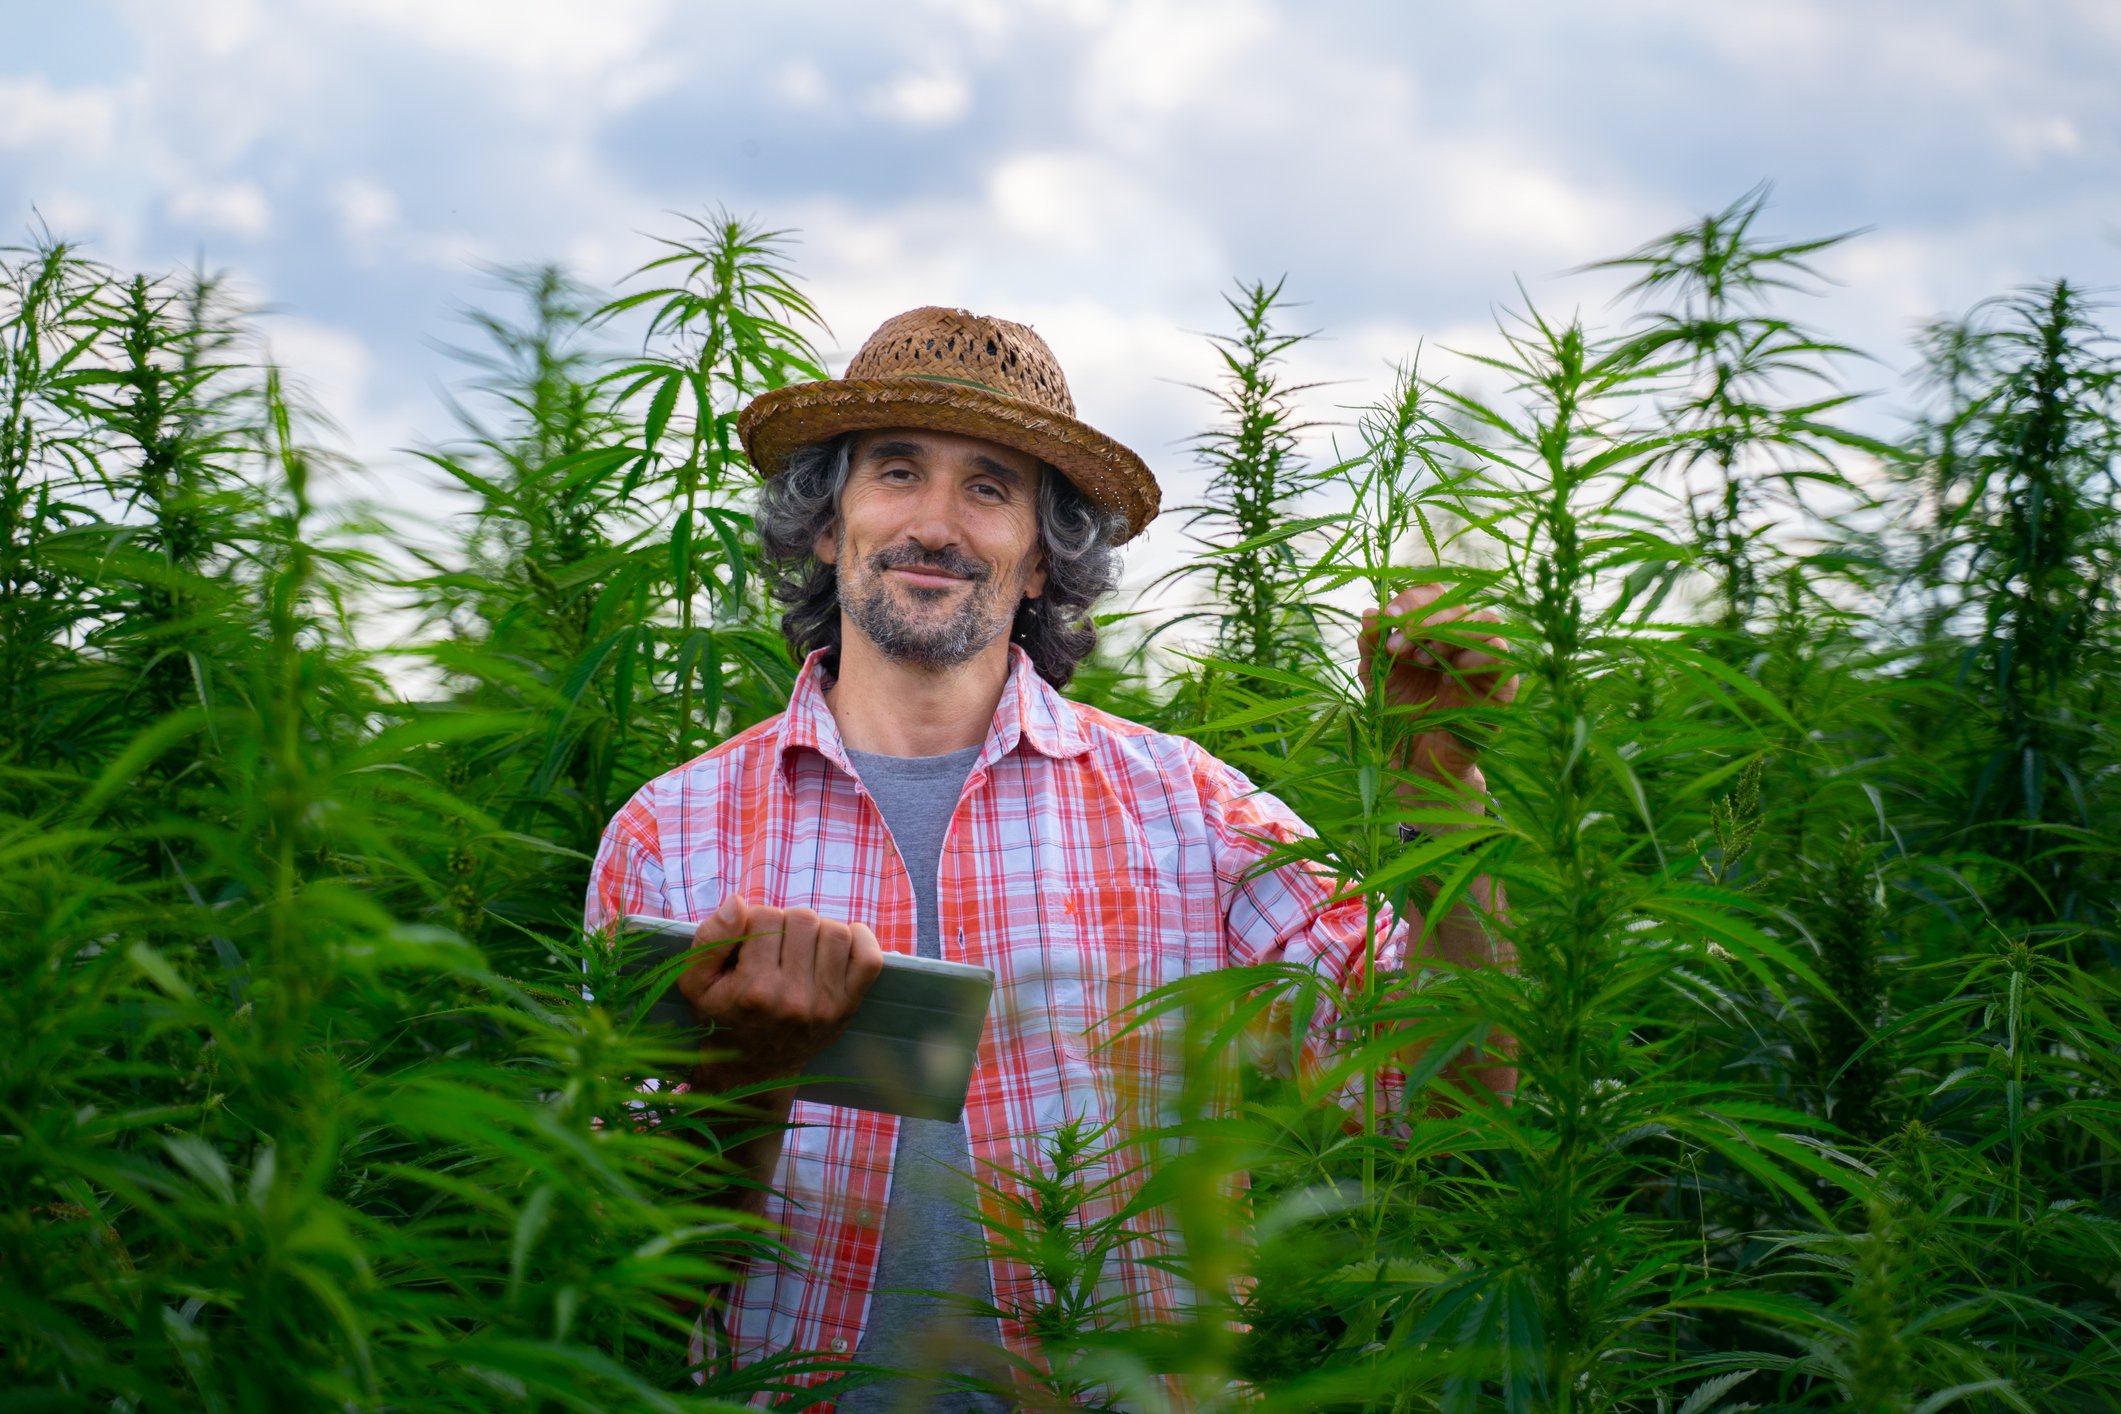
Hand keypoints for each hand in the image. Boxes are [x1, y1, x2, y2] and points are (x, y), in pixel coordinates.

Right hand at [675, 894, 883, 1089]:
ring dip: (817, 931)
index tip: (750, 941)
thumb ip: (710, 938)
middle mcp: (793, 997)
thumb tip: (738, 902)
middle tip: (775, 945)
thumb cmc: (723, 1016)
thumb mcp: (696, 982)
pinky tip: (835, 945)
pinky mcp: (848, 1006)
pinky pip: (869, 958)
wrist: (753, 1068)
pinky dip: (859, 940)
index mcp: (754, 989)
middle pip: (803, 919)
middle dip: (786, 923)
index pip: (765, 916)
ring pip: (834, 931)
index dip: (755, 919)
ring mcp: (825, 1003)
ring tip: (800, 948)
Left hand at [1358, 581, 1519, 789]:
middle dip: (1421, 620)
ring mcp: (1483, 657)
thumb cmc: (1398, 716)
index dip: (1410, 600)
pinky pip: (1501, 653)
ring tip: (1420, 660)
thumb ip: (1372, 647)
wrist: (1416, 761)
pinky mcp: (1501, 683)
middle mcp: (1459, 638)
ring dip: (1447, 633)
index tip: (1387, 618)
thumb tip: (1367, 612)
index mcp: (1430, 632)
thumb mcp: (1377, 679)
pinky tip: (1448, 670)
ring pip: (1483, 620)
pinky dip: (1474, 653)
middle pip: (1455, 603)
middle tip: (1397, 648)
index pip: (1431, 595)